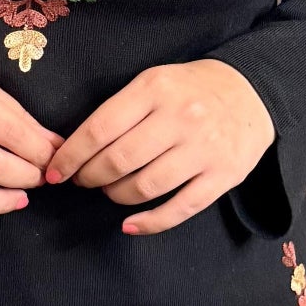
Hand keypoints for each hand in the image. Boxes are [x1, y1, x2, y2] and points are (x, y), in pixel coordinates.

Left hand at [42, 60, 275, 234]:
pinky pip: (180, 208)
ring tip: (109, 192)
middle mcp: (180, 117)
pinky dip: (150, 222)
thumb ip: (120, 109)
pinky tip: (130, 225)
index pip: (100, 128)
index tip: (55, 171)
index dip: (71, 156)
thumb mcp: (154, 81)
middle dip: (90, 177)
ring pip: (145, 186)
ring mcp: (204, 148)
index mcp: (155, 89)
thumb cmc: (189, 89)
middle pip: (119, 160)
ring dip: (116, 196)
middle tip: (83, 181)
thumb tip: (75, 147)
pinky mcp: (224, 175)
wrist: (250, 90)